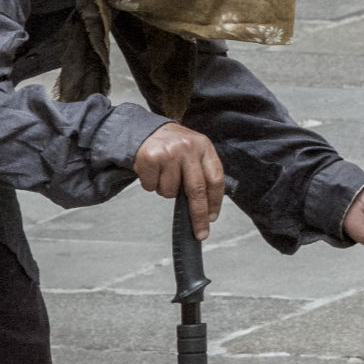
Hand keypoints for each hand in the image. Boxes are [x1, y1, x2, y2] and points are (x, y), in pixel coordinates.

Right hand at [133, 124, 223, 238]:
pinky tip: (153, 171)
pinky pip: (152, 187)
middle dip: (198, 215)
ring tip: (164, 174)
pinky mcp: (150, 158)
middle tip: (200, 232)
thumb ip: (202, 174)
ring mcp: (169, 152)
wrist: (147, 130)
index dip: (215, 202)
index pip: (215, 179)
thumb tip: (206, 209)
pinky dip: (151, 185)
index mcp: (204, 147)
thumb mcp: (195, 152)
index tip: (212, 218)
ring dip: (166, 190)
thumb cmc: (174, 146)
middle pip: (197, 190)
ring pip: (170, 192)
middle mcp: (188, 148)